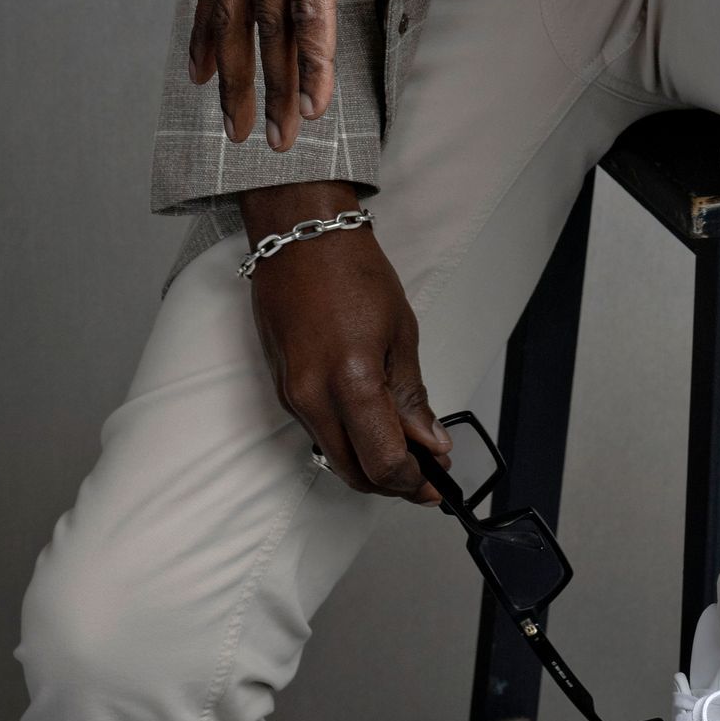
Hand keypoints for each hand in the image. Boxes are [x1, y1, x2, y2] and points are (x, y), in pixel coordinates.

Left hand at [189, 0, 439, 151]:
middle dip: (235, 78)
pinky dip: (311, 57)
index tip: (197, 75)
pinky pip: (313, 4)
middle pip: (238, 12)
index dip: (205, 31)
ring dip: (276, 83)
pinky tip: (312, 94)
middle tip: (235, 130)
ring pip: (273, 20)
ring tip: (279, 133)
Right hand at [241, 181, 451, 503]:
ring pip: (333, 457)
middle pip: (354, 472)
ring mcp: (292, 397)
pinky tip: (372, 425)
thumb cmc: (353, 271)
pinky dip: (347, 440)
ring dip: (369, 464)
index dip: (413, 481)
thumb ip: (412, 395)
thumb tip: (431, 441)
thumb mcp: (401, 331)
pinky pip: (318, 433)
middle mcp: (314, 398)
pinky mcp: (283, 390)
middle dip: (392, 482)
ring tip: (406, 449)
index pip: (383, 460)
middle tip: (425, 475)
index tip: (436, 482)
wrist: (302, 238)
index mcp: (351, 381)